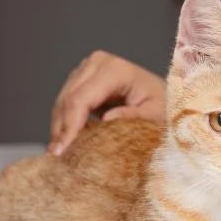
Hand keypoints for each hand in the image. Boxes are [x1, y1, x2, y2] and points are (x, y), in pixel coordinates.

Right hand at [48, 50, 167, 154]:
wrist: (163, 95)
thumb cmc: (162, 105)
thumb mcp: (156, 114)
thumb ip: (133, 116)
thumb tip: (106, 119)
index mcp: (115, 69)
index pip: (81, 98)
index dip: (70, 125)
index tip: (63, 150)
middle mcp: (97, 63)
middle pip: (68, 99)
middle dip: (60, 129)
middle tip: (57, 157)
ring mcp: (87, 68)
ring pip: (62, 100)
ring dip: (59, 127)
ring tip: (58, 153)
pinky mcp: (83, 78)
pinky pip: (66, 101)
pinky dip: (63, 121)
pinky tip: (64, 141)